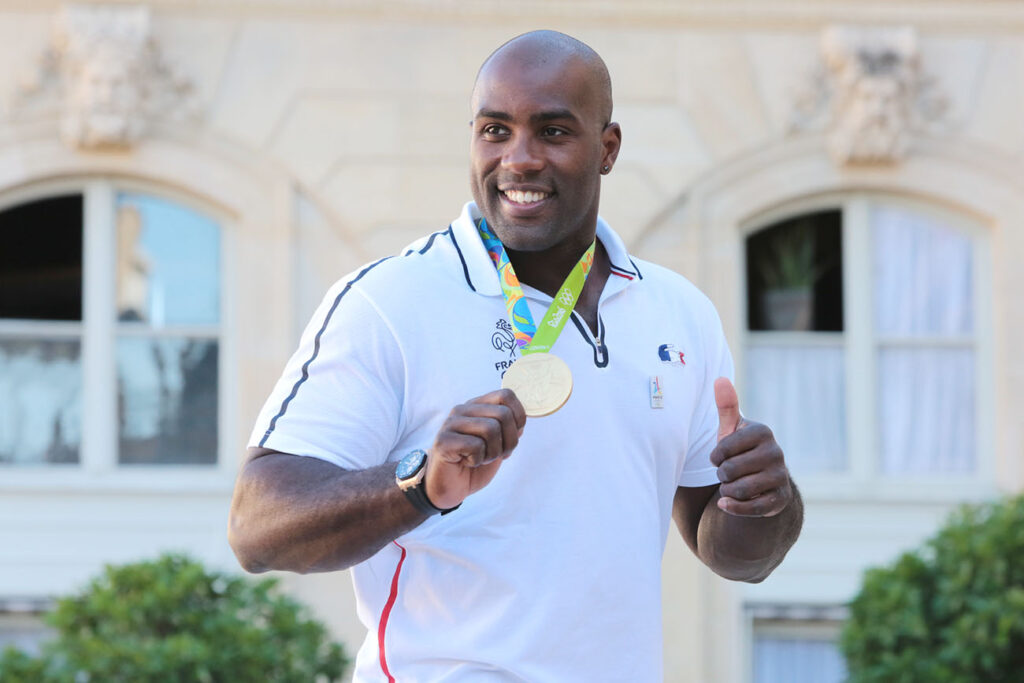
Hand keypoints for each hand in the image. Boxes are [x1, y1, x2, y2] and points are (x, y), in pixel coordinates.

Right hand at [425, 389, 526, 508]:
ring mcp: (451, 423)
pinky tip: (467, 462)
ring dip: (493, 452)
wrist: (449, 488)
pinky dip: (478, 460)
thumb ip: (509, 429)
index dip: (519, 417)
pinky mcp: (443, 440)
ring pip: (491, 429)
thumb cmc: (474, 464)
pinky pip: (475, 445)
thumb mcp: (498, 445)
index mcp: (477, 406)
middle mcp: (463, 410)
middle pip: (503, 414)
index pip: (506, 395)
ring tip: (481, 459)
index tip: (513, 437)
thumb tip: (521, 422)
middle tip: (498, 455)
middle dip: (509, 441)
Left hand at [710, 377, 791, 516]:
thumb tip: (720, 379)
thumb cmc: (739, 450)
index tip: (719, 456)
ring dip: (727, 490)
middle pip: (730, 471)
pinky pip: (752, 509)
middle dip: (722, 475)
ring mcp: (781, 476)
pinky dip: (733, 508)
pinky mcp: (780, 499)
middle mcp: (776, 452)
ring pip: (739, 490)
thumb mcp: (731, 429)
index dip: (715, 456)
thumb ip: (726, 406)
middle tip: (727, 472)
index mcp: (762, 432)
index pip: (724, 448)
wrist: (759, 479)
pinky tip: (724, 504)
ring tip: (731, 485)